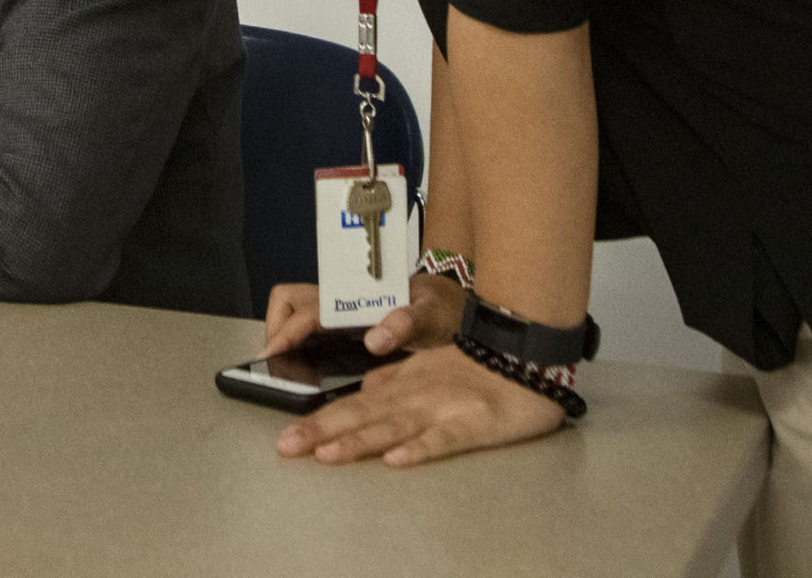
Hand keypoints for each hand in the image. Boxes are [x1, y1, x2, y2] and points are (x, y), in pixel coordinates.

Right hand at [263, 273, 465, 355]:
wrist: (457, 305)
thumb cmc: (443, 306)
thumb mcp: (431, 314)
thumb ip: (405, 323)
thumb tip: (374, 340)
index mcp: (358, 296)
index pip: (309, 309)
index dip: (287, 330)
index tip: (274, 351)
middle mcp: (344, 299)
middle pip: (289, 300)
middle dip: (276, 324)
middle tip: (277, 356)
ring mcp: (343, 308)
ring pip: (297, 309)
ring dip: (286, 328)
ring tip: (286, 358)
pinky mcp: (348, 321)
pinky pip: (312, 323)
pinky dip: (299, 336)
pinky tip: (305, 358)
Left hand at [274, 341, 565, 467]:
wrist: (525, 351)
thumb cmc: (475, 363)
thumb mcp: (424, 367)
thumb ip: (391, 381)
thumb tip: (361, 395)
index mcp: (401, 383)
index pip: (351, 404)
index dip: (318, 420)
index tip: (286, 436)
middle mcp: (413, 395)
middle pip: (362, 414)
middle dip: (322, 431)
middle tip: (286, 446)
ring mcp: (442, 409)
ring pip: (393, 426)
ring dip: (358, 441)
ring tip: (326, 454)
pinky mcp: (473, 424)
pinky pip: (443, 439)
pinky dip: (418, 449)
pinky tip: (395, 460)